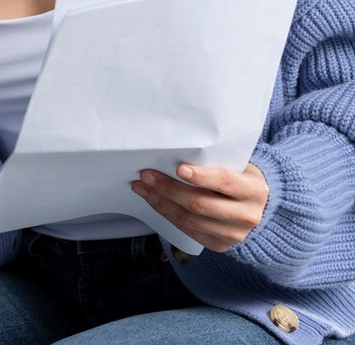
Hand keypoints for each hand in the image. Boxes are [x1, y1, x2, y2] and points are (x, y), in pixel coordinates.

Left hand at [131, 162, 268, 251]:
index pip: (225, 182)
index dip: (201, 177)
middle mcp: (247, 215)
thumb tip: (174, 157)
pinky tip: (154, 201)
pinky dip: (167, 214)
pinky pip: (188, 230)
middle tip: (146, 175)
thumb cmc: (240, 180)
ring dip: (161, 202)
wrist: (259, 210)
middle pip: (201, 204)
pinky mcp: (220, 245)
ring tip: (142, 188)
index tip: (178, 168)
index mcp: (255, 191)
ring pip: (190, 219)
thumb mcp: (238, 168)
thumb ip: (216, 164)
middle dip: (169, 189)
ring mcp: (234, 234)